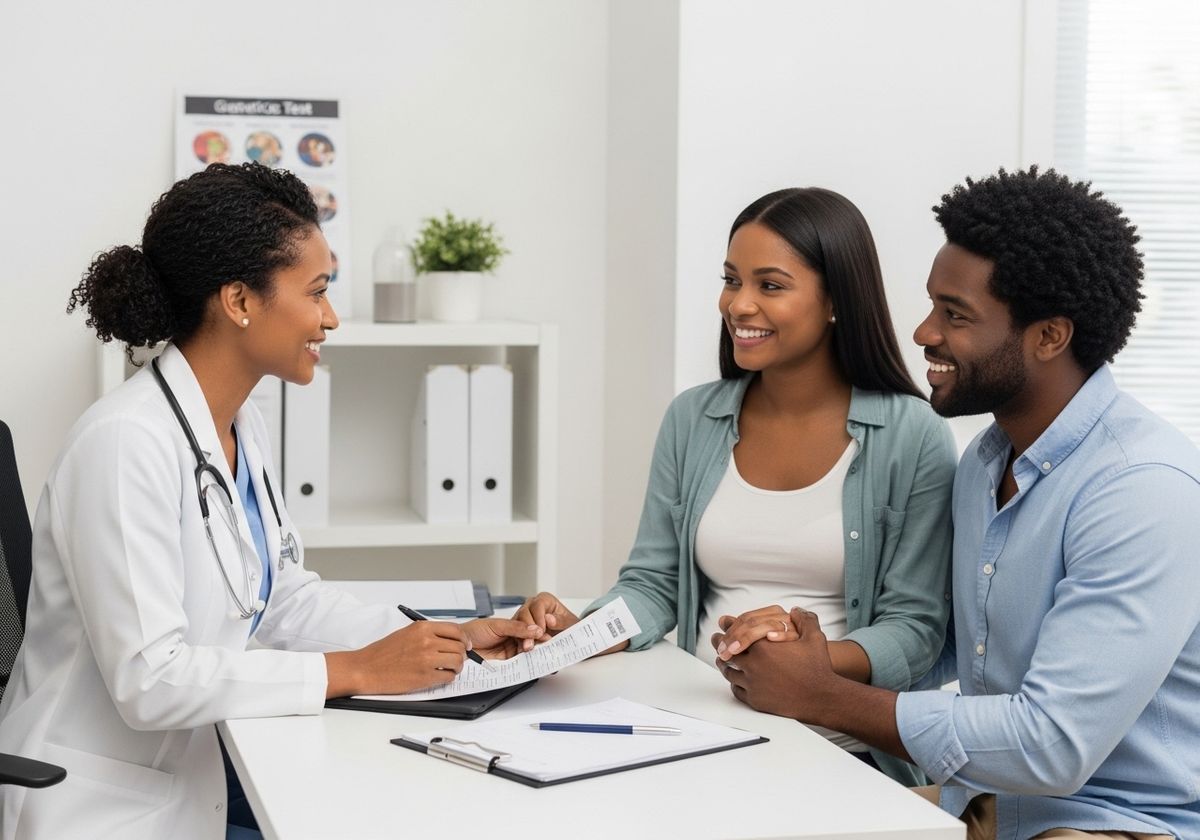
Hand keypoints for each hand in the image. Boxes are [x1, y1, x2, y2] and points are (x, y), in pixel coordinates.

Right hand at [324, 621, 467, 697]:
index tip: (464, 645)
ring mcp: (427, 658)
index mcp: (422, 628)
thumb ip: (427, 634)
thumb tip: (448, 639)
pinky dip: (447, 678)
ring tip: (447, 669)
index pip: (456, 630)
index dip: (463, 639)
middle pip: (459, 647)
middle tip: (453, 660)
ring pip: (458, 662)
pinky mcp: (425, 676)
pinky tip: (438, 677)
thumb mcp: (406, 633)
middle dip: (460, 655)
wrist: (365, 669)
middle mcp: (427, 641)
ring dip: (455, 667)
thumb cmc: (382, 653)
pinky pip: (448, 676)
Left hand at [463, 617, 543, 660]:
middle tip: (545, 647)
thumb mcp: (497, 626)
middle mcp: (510, 642)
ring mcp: (507, 654)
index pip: (528, 632)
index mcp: (511, 629)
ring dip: (532, 657)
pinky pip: (515, 667)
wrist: (457, 646)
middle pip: (529, 645)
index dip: (537, 634)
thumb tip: (534, 628)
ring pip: (524, 657)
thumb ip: (516, 628)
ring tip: (539, 656)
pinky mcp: (502, 667)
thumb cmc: (472, 632)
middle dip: (537, 646)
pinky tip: (528, 665)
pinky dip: (523, 667)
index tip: (546, 636)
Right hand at [513, 592, 579, 650]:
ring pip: (517, 624)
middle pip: (524, 613)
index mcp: (545, 600)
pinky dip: (519, 642)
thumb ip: (561, 621)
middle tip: (533, 643)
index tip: (542, 631)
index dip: (538, 618)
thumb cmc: (569, 627)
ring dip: (522, 637)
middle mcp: (532, 606)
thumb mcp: (570, 624)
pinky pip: (515, 633)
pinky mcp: (519, 628)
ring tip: (528, 648)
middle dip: (528, 629)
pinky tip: (524, 651)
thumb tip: (549, 619)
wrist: (567, 638)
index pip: (537, 605)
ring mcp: (524, 617)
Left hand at [716, 608, 838, 720]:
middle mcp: (753, 664)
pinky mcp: (755, 700)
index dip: (728, 625)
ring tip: (721, 660)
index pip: (737, 631)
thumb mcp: (814, 638)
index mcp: (763, 646)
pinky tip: (734, 680)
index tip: (723, 622)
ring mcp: (752, 683)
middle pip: (728, 651)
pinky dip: (733, 683)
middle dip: (720, 643)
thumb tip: (797, 610)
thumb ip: (805, 620)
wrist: (821, 698)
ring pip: (729, 672)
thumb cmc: (817, 668)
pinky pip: (736, 690)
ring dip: (723, 664)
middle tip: (716, 640)